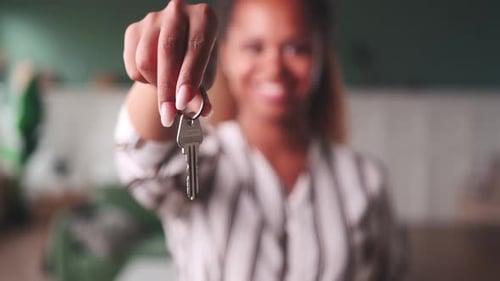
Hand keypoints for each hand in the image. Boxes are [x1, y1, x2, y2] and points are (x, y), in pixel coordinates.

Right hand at [123, 0, 216, 126]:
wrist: (178, 51)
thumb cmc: (197, 64)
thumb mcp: (205, 77)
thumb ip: (201, 93)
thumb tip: (199, 110)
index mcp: (204, 18)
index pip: (196, 46)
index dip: (189, 77)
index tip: (183, 102)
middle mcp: (178, 12)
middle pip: (167, 51)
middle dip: (168, 89)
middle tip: (169, 116)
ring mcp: (153, 18)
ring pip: (145, 60)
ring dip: (156, 84)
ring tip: (168, 89)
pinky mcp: (133, 29)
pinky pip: (133, 64)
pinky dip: (144, 80)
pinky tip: (156, 77)